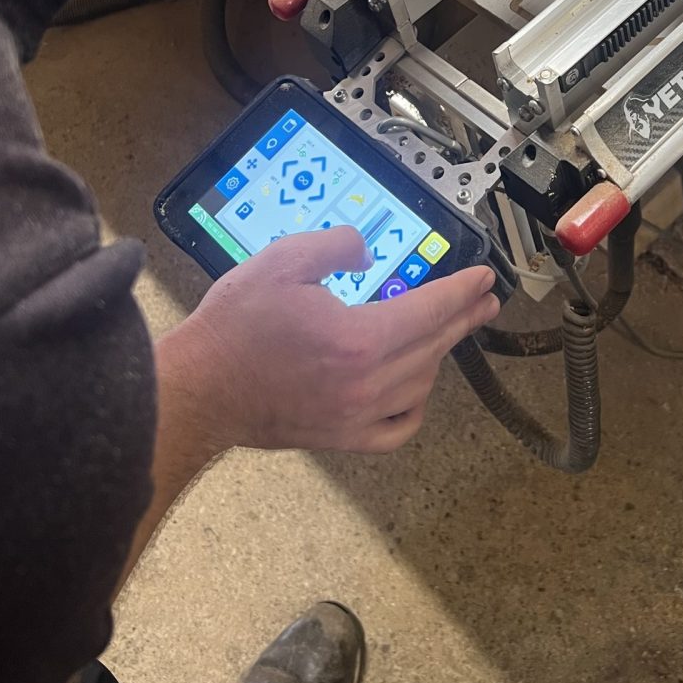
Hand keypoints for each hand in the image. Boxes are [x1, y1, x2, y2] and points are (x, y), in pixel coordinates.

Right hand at [156, 228, 499, 454]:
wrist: (197, 390)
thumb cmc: (234, 328)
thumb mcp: (283, 261)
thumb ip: (336, 246)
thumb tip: (366, 253)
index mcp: (359, 338)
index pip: (431, 310)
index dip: (462, 290)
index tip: (484, 278)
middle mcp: (367, 382)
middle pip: (434, 345)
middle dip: (463, 318)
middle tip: (484, 300)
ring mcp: (356, 414)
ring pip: (421, 382)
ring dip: (440, 353)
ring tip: (448, 331)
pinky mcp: (341, 436)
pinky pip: (397, 427)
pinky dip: (415, 405)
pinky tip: (417, 388)